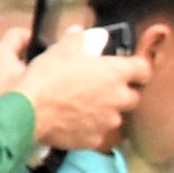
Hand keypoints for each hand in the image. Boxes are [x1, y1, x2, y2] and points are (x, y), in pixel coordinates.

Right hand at [10, 27, 146, 152]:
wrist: (29, 112)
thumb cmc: (47, 78)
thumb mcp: (60, 50)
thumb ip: (75, 40)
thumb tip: (78, 32)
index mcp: (116, 72)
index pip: (143, 69)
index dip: (137, 68)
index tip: (129, 69)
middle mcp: (118, 98)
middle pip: (133, 96)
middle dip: (120, 93)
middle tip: (100, 89)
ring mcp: (108, 121)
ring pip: (115, 117)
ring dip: (105, 112)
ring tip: (83, 108)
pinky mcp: (94, 139)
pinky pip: (98, 134)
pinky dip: (89, 129)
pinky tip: (73, 123)